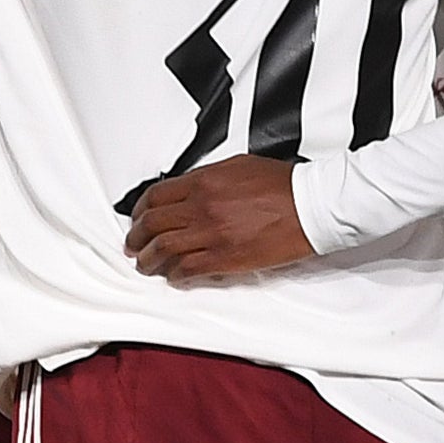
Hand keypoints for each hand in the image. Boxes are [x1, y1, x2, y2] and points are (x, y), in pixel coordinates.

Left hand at [124, 155, 312, 281]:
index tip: (138, 218)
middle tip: (133, 244)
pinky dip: (174, 275)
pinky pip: (187, 269)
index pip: (156, 196)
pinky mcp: (224, 258)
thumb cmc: (282, 186)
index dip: (140, 211)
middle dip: (137, 237)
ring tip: (146, 264)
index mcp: (204, 181)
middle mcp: (202, 206)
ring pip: (163, 249)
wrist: (309, 206)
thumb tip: (190, 189)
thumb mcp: (238, 166)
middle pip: (152, 224)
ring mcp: (211, 233)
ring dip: (148, 259)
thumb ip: (209, 177)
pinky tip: (174, 276)